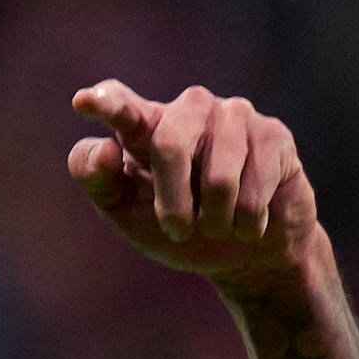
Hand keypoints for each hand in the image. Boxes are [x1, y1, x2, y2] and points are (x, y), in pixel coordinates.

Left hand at [67, 81, 323, 289]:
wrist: (251, 255)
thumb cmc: (185, 228)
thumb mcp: (129, 216)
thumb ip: (101, 183)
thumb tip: (105, 149)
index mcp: (146, 124)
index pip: (121, 104)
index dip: (106, 103)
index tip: (85, 103)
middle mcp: (190, 108)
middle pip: (169, 144)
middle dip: (172, 202)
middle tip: (178, 230)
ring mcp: (235, 115)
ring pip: (218, 176)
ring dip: (216, 218)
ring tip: (219, 224)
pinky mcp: (274, 136)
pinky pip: (255, 187)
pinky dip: (248, 221)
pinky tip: (251, 222)